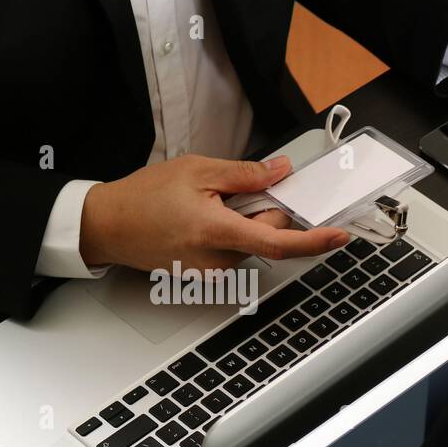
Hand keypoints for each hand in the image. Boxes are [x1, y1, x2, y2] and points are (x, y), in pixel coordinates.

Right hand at [80, 154, 350, 270]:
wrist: (108, 226)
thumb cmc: (143, 198)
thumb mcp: (196, 171)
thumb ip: (245, 174)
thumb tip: (281, 171)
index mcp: (217, 232)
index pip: (279, 242)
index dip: (314, 241)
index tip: (339, 237)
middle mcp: (220, 260)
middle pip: (269, 236)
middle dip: (267, 212)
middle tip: (236, 192)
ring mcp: (215, 272)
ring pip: (254, 243)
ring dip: (246, 221)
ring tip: (208, 206)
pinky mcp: (210, 276)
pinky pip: (238, 250)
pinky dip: (233, 231)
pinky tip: (204, 221)